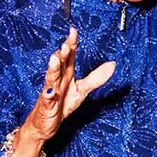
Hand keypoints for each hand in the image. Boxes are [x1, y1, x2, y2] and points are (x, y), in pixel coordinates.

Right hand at [12, 28, 115, 156]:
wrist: (44, 125)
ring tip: (54, 59)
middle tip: (65, 44)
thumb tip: (112, 64)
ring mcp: (50, 92)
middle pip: (59, 64)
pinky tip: (49, 92)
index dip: (71, 43)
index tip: (73, 31)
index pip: (68, 56)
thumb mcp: (82, 91)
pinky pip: (47, 100)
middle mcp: (57, 81)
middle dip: (61, 54)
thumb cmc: (61, 105)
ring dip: (53, 69)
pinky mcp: (46, 106)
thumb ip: (96, 78)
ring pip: (51, 78)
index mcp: (66, 75)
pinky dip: (48, 95)